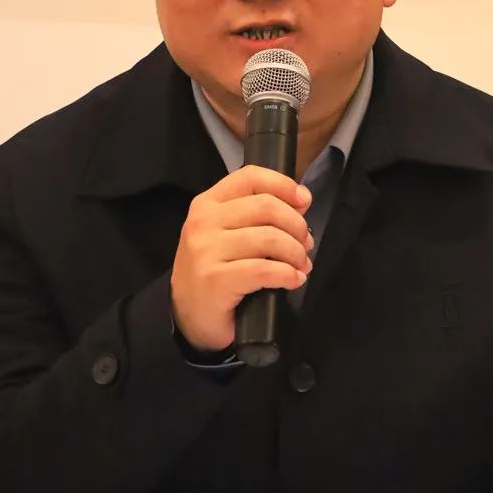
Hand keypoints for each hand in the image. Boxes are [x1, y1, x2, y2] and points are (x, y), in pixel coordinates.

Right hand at [170, 166, 313, 352]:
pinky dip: (288, 274)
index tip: (305, 201)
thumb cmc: (214, 270)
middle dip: (296, 225)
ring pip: (269, 238)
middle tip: (305, 245)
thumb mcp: (226, 233)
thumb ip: (256, 215)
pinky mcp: (215, 280)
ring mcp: (206, 251)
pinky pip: (264, 270)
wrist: (187, 315)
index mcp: (208, 203)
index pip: (250, 177)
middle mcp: (203, 222)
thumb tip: (301, 203)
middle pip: (266, 206)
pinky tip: (293, 280)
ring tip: (301, 265)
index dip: (283, 185)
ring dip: (295, 253)